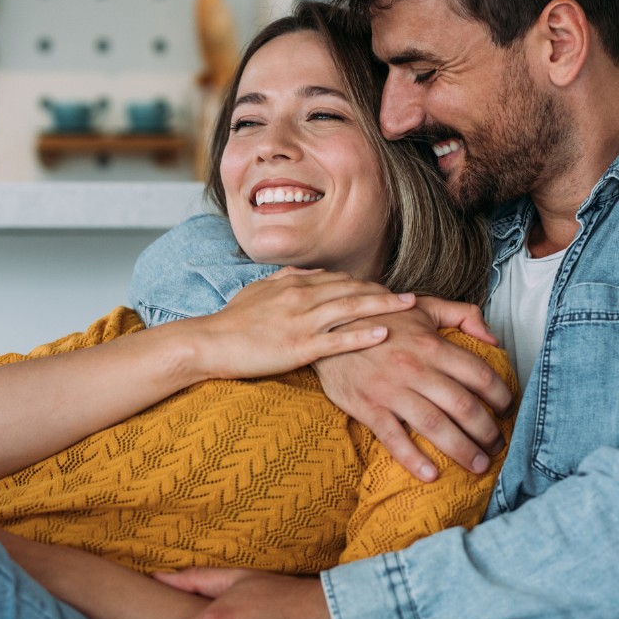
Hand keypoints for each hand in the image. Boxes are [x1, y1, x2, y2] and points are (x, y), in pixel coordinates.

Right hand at [184, 268, 417, 380]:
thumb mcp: (256, 291)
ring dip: (383, 306)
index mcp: (292, 283)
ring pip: (350, 308)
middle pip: (351, 289)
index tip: (384, 289)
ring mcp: (301, 321)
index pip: (337, 278)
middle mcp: (301, 297)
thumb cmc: (230, 321)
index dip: (364, 283)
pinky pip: (337, 339)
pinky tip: (383, 333)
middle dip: (383, 291)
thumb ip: (283, 278)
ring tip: (408, 307)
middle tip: (410, 297)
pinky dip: (361, 335)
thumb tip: (307, 271)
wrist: (208, 343)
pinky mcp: (298, 346)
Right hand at [315, 300, 512, 480]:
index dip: (500, 395)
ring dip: (462, 449)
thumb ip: (463, 315)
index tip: (506, 409)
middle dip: (487, 431)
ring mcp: (391, 390)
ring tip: (478, 464)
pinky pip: (393, 438)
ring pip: (435, 425)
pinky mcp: (368, 407)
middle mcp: (415, 369)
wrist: (330, 327)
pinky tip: (431, 475)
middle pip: (463, 406)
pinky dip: (413, 459)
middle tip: (496, 445)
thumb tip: (494, 338)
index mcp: (432, 345)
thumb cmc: (383, 319)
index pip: (479, 374)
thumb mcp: (424, 306)